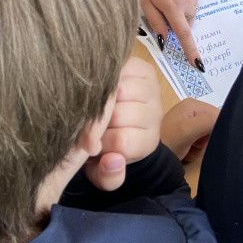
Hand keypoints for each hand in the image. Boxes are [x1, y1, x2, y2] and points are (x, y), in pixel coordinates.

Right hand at [83, 57, 162, 190]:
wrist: (114, 121)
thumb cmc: (105, 148)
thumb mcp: (103, 172)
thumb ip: (108, 176)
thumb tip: (112, 161)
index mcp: (148, 141)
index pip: (122, 140)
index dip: (99, 143)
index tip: (90, 146)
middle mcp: (155, 113)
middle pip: (119, 113)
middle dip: (96, 120)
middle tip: (87, 125)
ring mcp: (150, 87)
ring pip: (119, 88)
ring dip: (99, 98)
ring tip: (93, 107)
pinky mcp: (141, 66)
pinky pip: (119, 67)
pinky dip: (104, 76)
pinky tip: (98, 87)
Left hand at [134, 0, 203, 66]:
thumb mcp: (144, 2)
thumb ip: (156, 23)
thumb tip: (165, 40)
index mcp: (173, 7)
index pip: (184, 35)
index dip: (191, 51)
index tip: (199, 64)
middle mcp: (188, 0)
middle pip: (187, 21)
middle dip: (177, 20)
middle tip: (163, 8)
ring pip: (190, 9)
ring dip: (181, 7)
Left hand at [161, 99, 219, 163]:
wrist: (148, 160)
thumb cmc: (167, 143)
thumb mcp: (187, 131)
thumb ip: (207, 121)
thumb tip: (225, 120)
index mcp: (193, 104)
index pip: (218, 114)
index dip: (217, 129)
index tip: (206, 140)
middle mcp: (192, 110)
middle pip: (214, 125)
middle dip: (208, 138)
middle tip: (194, 145)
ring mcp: (188, 122)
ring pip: (209, 135)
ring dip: (202, 146)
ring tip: (188, 149)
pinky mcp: (186, 133)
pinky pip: (201, 141)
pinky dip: (196, 149)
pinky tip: (186, 151)